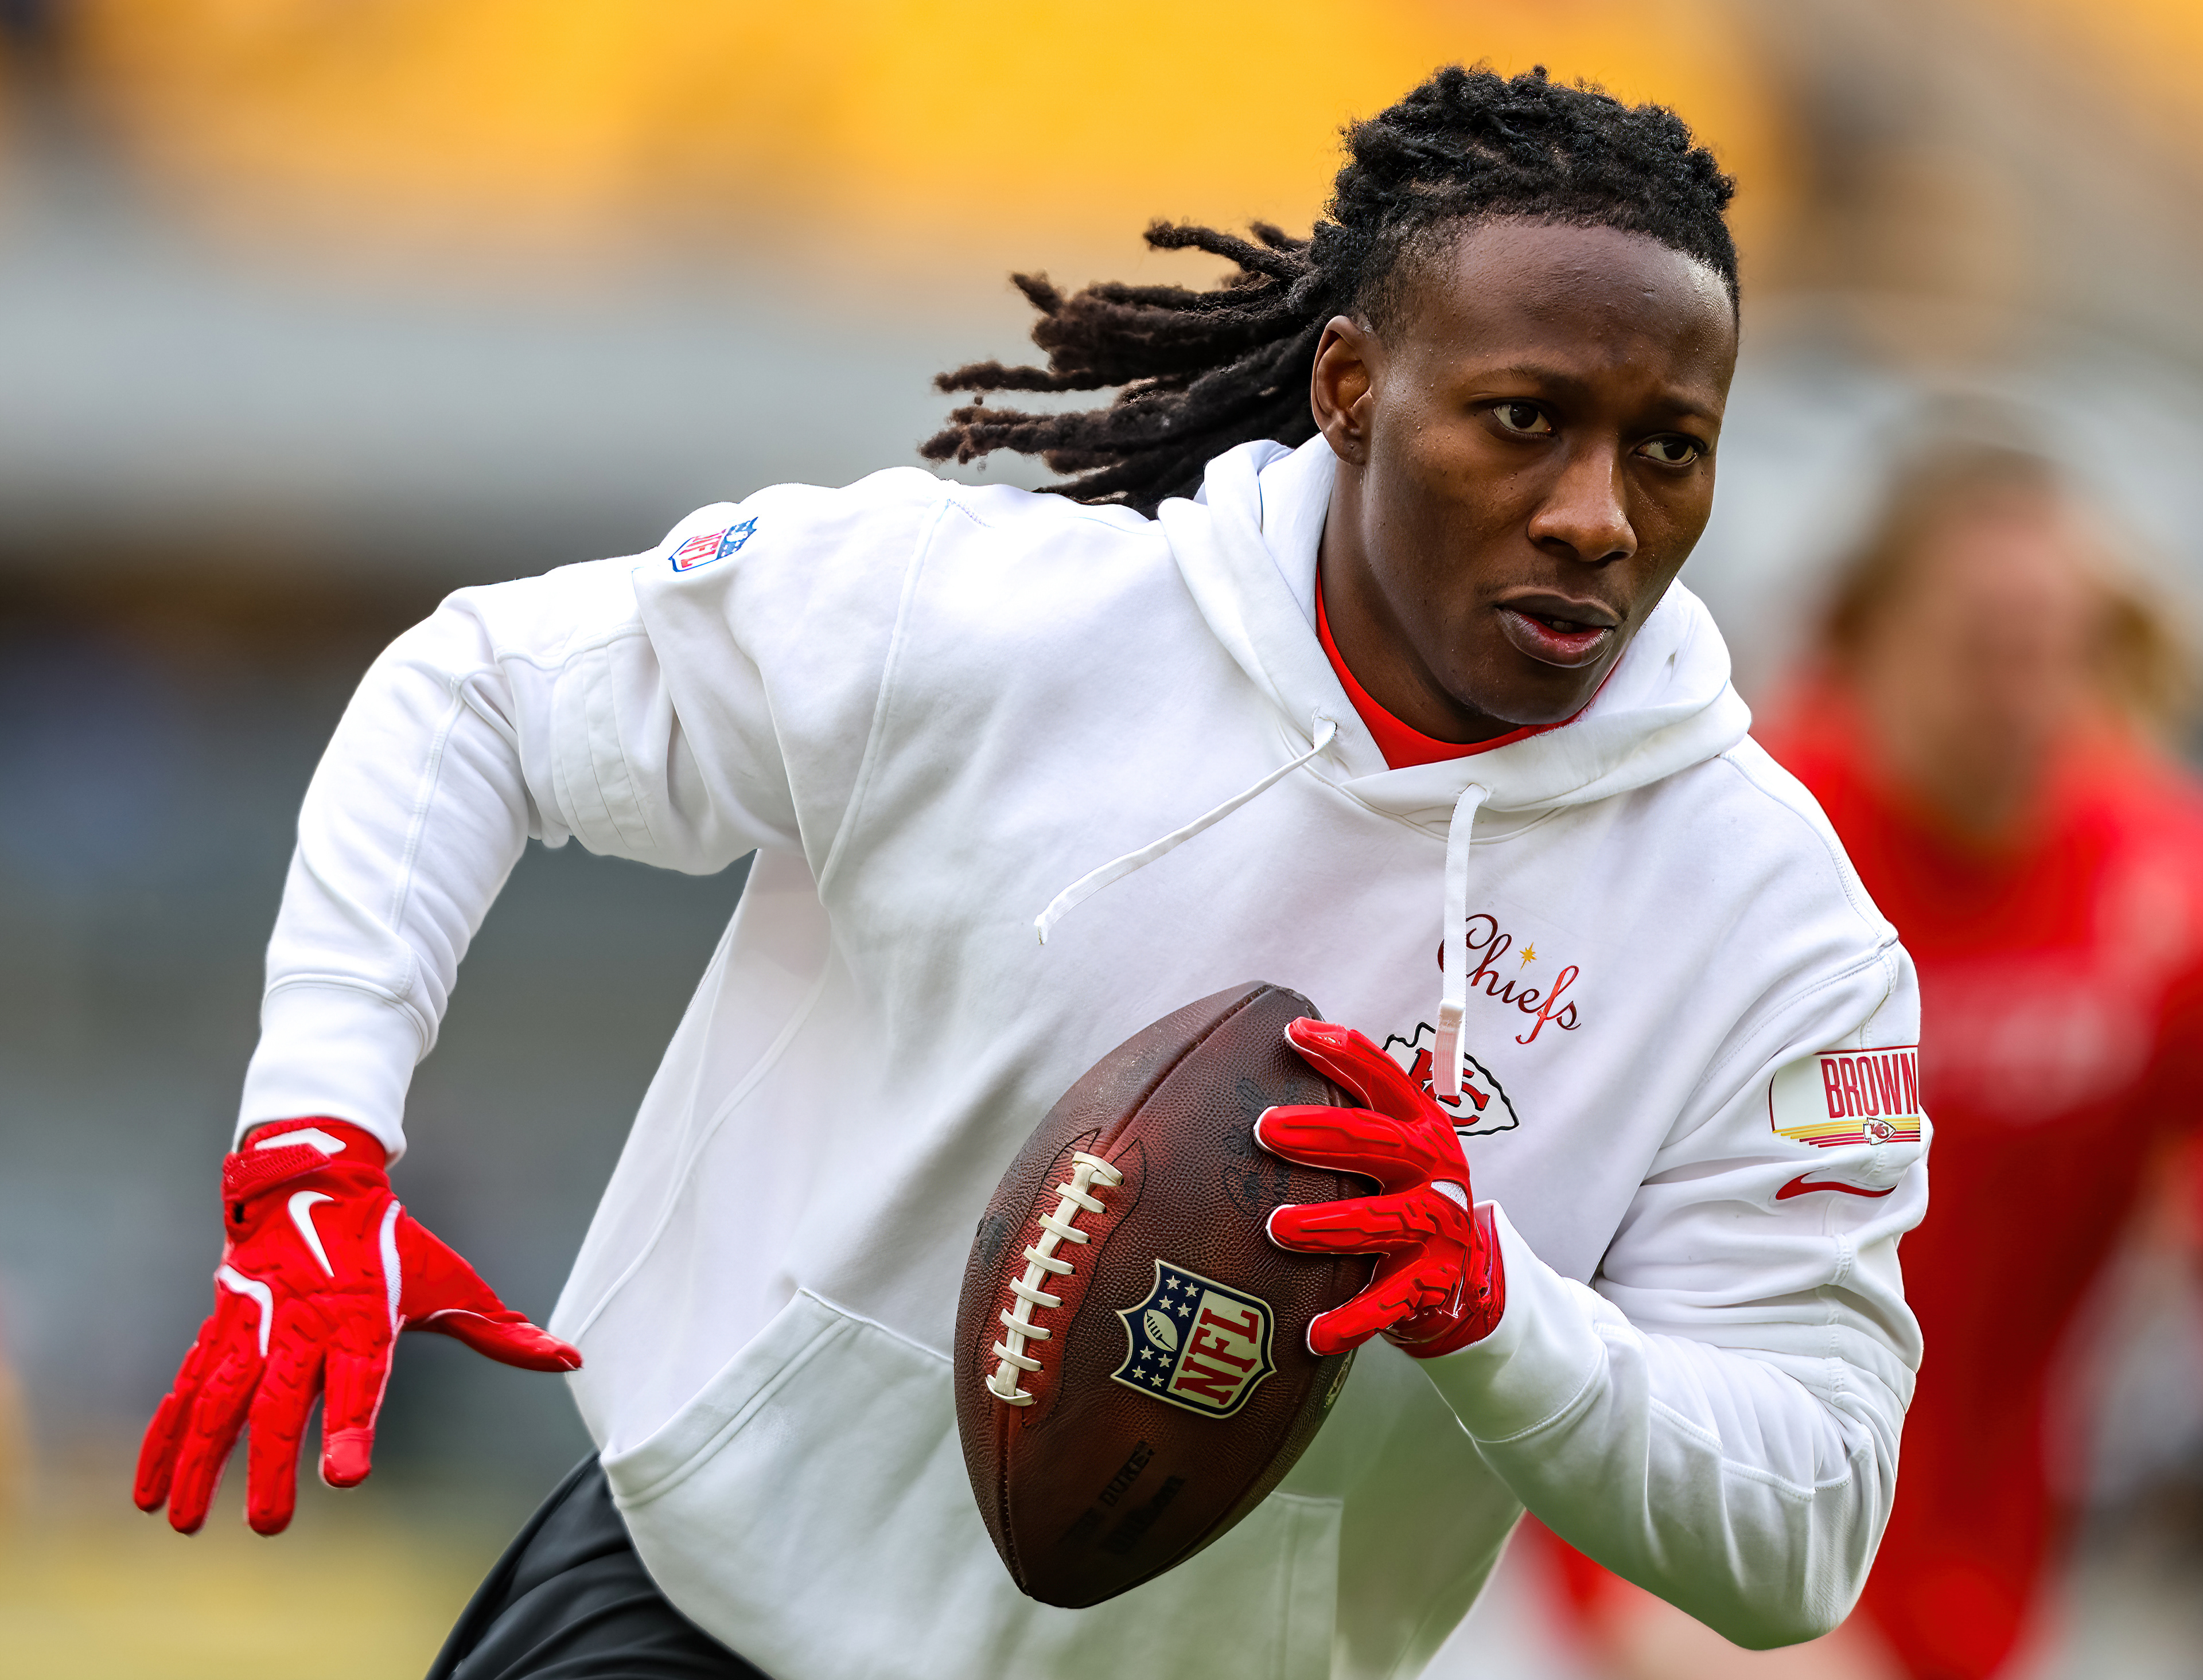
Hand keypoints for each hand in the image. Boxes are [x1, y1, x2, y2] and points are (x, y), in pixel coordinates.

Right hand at [135, 1119, 579, 1534]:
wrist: (314, 1179)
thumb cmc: (388, 1244)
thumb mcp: (448, 1282)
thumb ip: (501, 1331)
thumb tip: (569, 1358)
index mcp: (360, 1321)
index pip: (357, 1383)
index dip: (352, 1427)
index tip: (346, 1474)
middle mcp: (300, 1327)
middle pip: (280, 1405)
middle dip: (270, 1467)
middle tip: (271, 1524)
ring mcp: (252, 1328)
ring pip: (219, 1401)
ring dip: (200, 1462)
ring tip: (186, 1521)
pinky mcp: (219, 1328)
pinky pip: (186, 1387)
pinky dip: (165, 1436)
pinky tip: (150, 1485)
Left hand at [1257, 1018, 1504, 1357]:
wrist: (1458, 1274)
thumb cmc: (1396, 1196)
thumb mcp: (1386, 1149)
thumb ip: (1342, 1120)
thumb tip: (1251, 1063)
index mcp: (1419, 1125)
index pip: (1382, 1077)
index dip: (1343, 1051)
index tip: (1294, 1032)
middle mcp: (1433, 1169)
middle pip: (1378, 1143)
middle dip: (1321, 1133)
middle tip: (1266, 1129)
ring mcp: (1437, 1226)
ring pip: (1380, 1222)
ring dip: (1328, 1225)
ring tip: (1278, 1228)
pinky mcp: (1432, 1281)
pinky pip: (1387, 1304)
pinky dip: (1351, 1321)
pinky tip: (1311, 1335)